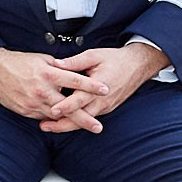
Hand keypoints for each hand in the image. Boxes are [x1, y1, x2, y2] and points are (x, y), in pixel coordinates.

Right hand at [0, 47, 108, 122]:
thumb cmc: (18, 62)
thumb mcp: (41, 59)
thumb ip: (58, 67)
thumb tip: (73, 71)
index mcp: (48, 73)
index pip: (75, 80)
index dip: (92, 85)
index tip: (105, 89)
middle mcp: (42, 90)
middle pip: (68, 107)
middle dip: (85, 118)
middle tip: (98, 126)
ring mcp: (33, 102)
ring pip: (56, 116)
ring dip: (71, 122)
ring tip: (86, 126)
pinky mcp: (25, 110)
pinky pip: (43, 117)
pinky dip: (53, 118)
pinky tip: (62, 120)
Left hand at [38, 43, 168, 134]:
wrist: (137, 66)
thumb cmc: (115, 59)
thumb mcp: (94, 55)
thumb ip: (74, 62)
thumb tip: (56, 64)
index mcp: (99, 86)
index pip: (80, 99)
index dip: (66, 106)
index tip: (52, 110)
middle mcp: (103, 100)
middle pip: (81, 117)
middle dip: (62, 124)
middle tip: (44, 126)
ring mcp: (105, 106)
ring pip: (85, 121)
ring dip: (68, 125)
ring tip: (49, 126)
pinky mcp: (106, 108)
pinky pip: (90, 117)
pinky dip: (77, 121)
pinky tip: (63, 121)